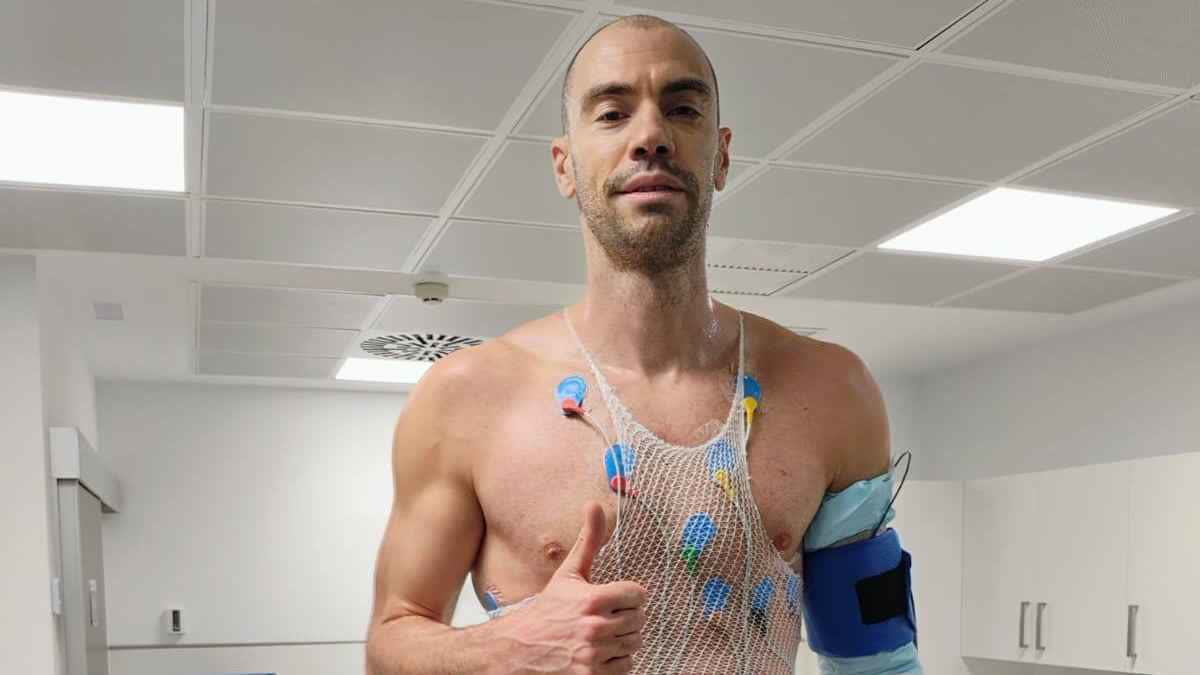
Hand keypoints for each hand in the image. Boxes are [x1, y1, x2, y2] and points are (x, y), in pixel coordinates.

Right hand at [498, 501, 646, 673]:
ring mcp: (594, 655)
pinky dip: (615, 662)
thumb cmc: (545, 610)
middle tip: (605, 617)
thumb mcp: (568, 573)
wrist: (516, 649)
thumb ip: (588, 540)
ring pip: (634, 644)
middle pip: (639, 621)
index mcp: (593, 598)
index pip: (639, 594)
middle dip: (625, 618)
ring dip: (621, 641)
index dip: (628, 595)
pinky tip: (597, 653)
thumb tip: (595, 504)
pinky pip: (625, 667)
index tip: (615, 598)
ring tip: (600, 635)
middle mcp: (596, 627)